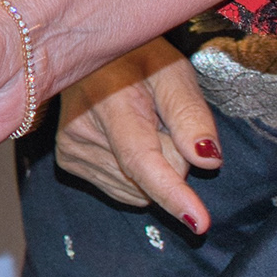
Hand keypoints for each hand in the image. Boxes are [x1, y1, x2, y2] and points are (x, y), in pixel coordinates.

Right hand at [53, 42, 218, 226]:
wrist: (90, 53)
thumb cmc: (137, 58)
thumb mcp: (175, 73)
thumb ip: (191, 115)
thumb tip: (208, 160)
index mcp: (109, 103)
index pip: (142, 160)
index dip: (172, 193)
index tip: (198, 223)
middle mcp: (80, 130)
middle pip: (150, 177)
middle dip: (172, 158)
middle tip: (161, 120)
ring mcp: (70, 148)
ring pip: (137, 188)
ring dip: (152, 165)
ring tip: (140, 125)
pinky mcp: (68, 160)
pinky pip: (122, 189)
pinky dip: (135, 172)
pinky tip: (125, 139)